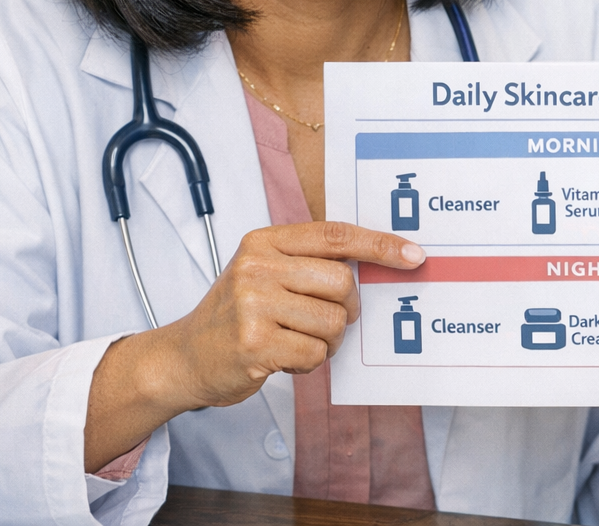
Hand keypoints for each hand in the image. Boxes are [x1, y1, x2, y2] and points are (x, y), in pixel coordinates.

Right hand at [161, 221, 423, 406]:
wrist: (184, 357)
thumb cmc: (236, 315)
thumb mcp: (264, 272)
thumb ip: (309, 263)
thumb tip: (378, 263)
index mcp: (264, 242)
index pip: (335, 236)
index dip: (379, 245)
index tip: (414, 255)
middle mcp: (256, 266)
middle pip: (342, 283)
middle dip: (346, 310)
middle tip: (326, 322)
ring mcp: (253, 304)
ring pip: (332, 322)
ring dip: (325, 342)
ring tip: (296, 341)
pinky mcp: (253, 343)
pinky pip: (315, 354)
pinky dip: (308, 363)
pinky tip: (282, 358)